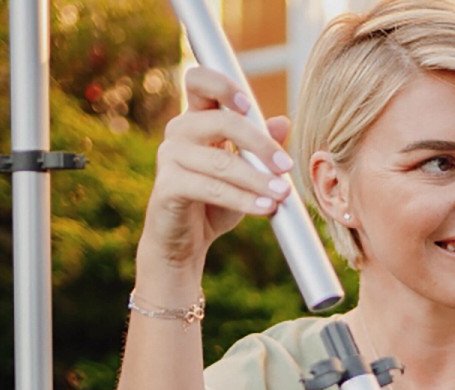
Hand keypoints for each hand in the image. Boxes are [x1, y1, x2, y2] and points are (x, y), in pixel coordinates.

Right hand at [139, 67, 294, 279]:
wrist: (184, 243)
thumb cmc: (212, 204)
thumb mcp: (243, 174)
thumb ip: (259, 148)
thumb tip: (282, 122)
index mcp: (195, 119)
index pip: (200, 81)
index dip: (222, 86)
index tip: (249, 105)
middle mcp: (179, 132)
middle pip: (221, 122)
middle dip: (259, 144)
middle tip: (286, 166)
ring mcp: (169, 157)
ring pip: (221, 161)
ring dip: (257, 179)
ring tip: (283, 194)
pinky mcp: (168, 187)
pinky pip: (210, 189)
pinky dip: (242, 200)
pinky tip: (265, 208)